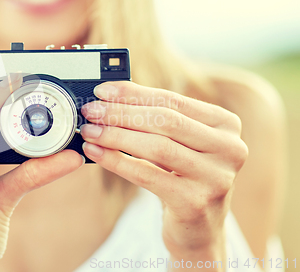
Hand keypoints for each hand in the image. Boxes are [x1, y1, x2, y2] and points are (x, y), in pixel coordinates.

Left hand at [80, 81, 247, 260]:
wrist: (198, 228)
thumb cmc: (183, 176)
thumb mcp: (178, 143)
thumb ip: (154, 119)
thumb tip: (108, 97)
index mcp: (226, 124)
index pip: (173, 100)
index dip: (134, 94)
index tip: (102, 90)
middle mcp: (230, 148)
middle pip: (166, 121)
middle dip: (122, 113)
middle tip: (90, 111)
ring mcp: (216, 177)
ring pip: (157, 147)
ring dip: (116, 135)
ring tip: (89, 131)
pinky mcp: (195, 203)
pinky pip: (146, 175)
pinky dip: (116, 161)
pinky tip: (95, 153)